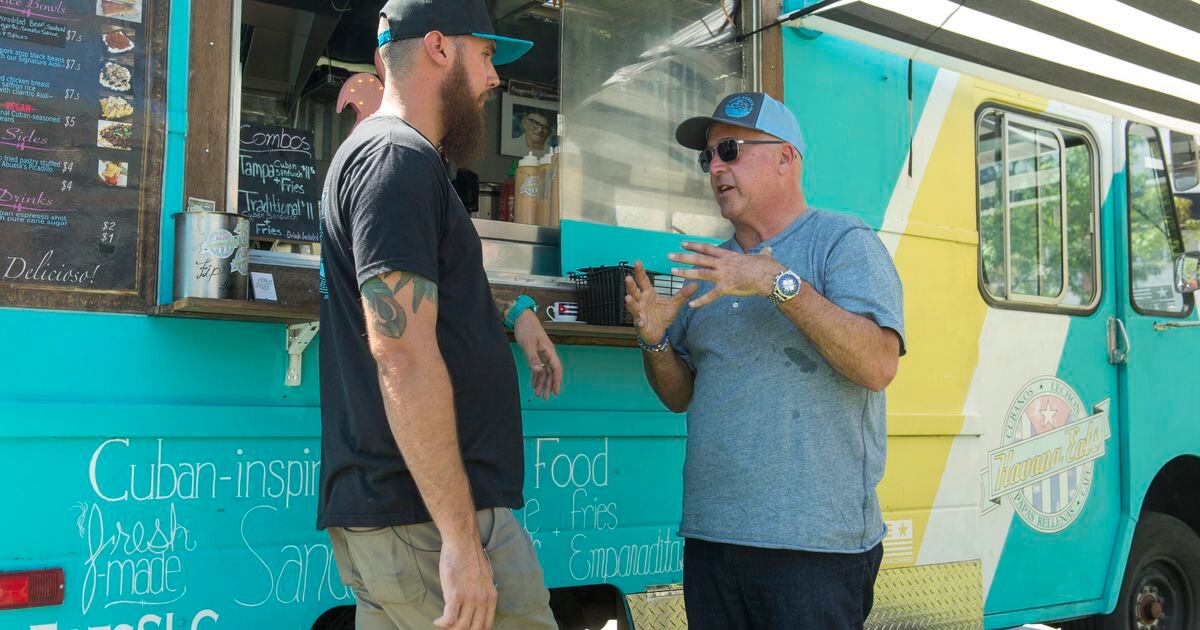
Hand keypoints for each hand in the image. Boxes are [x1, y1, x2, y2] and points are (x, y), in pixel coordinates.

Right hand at [435, 537, 495, 629]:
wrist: (463, 542)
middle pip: (474, 629)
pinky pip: (449, 619)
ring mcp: (469, 598)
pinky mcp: (455, 594)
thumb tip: (475, 607)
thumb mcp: (484, 579)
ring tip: (443, 625)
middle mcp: (483, 600)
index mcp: (491, 597)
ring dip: (450, 629)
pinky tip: (437, 621)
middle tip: (453, 628)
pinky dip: (442, 623)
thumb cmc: (470, 557)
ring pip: (460, 626)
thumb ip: (482, 594)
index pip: (487, 625)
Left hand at [513, 309, 562, 398]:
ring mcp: (542, 354)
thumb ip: (533, 358)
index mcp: (549, 351)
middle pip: (551, 372)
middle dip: (548, 385)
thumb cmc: (527, 328)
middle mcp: (548, 354)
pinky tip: (533, 384)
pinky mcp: (536, 353)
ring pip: (544, 371)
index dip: (557, 381)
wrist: (522, 317)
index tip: (555, 392)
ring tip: (538, 394)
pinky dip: (536, 376)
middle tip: (544, 397)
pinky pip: (538, 368)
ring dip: (542, 382)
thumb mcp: (528, 344)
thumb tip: (538, 370)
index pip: (556, 369)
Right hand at [623, 260, 698, 342]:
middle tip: (628, 277)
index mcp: (648, 293)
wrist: (658, 332)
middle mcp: (641, 301)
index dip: (640, 272)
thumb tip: (695, 284)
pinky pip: (638, 322)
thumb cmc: (662, 316)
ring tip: (628, 298)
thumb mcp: (674, 304)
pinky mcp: (640, 323)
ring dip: (631, 302)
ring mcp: (639, 312)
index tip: (637, 261)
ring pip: (633, 306)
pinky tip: (640, 321)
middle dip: (631, 285)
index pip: (643, 280)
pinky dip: (639, 321)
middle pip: (634, 291)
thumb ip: (683, 294)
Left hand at [669, 242, 784, 308]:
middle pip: (699, 259)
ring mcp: (723, 275)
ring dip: (685, 272)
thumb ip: (763, 253)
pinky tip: (691, 305)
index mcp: (728, 256)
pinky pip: (711, 295)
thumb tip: (768, 250)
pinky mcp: (726, 288)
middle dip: (683, 257)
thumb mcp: (764, 257)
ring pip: (700, 273)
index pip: (707, 248)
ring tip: (673, 272)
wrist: (770, 277)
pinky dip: (701, 301)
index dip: (694, 246)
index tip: (683, 244)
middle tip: (669, 256)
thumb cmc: (768, 267)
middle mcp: (723, 264)